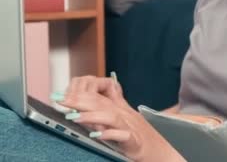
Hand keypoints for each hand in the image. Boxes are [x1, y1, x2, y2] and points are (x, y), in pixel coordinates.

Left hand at [59, 76, 184, 161]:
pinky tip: (98, 135)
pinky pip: (122, 136)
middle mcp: (123, 115)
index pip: (97, 98)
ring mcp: (129, 128)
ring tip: (74, 117)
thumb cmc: (139, 134)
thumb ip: (115, 101)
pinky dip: (110, 134)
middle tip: (61, 101)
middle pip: (101, 104)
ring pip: (110, 117)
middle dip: (80, 101)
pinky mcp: (133, 141)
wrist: (157, 149)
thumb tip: (107, 87)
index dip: (79, 95)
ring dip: (92, 116)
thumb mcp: (125, 115)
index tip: (60, 95)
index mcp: (118, 109)